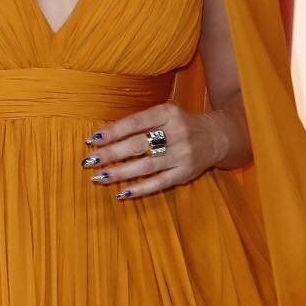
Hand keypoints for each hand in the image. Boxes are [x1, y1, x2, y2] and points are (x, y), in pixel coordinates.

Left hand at [80, 101, 231, 199]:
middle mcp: (176, 133)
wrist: (216, 137)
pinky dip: (139, 189)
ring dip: (120, 173)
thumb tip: (104, 136)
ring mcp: (182, 155)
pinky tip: (122, 192)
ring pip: (146, 166)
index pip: (135, 123)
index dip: (112, 132)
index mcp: (168, 113)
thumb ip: (138, 123)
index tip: (92, 140)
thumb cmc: (179, 125)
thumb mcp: (163, 114)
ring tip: (99, 177)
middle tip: (90, 161)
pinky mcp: (185, 173)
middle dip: (111, 154)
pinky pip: (158, 183)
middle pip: (138, 145)